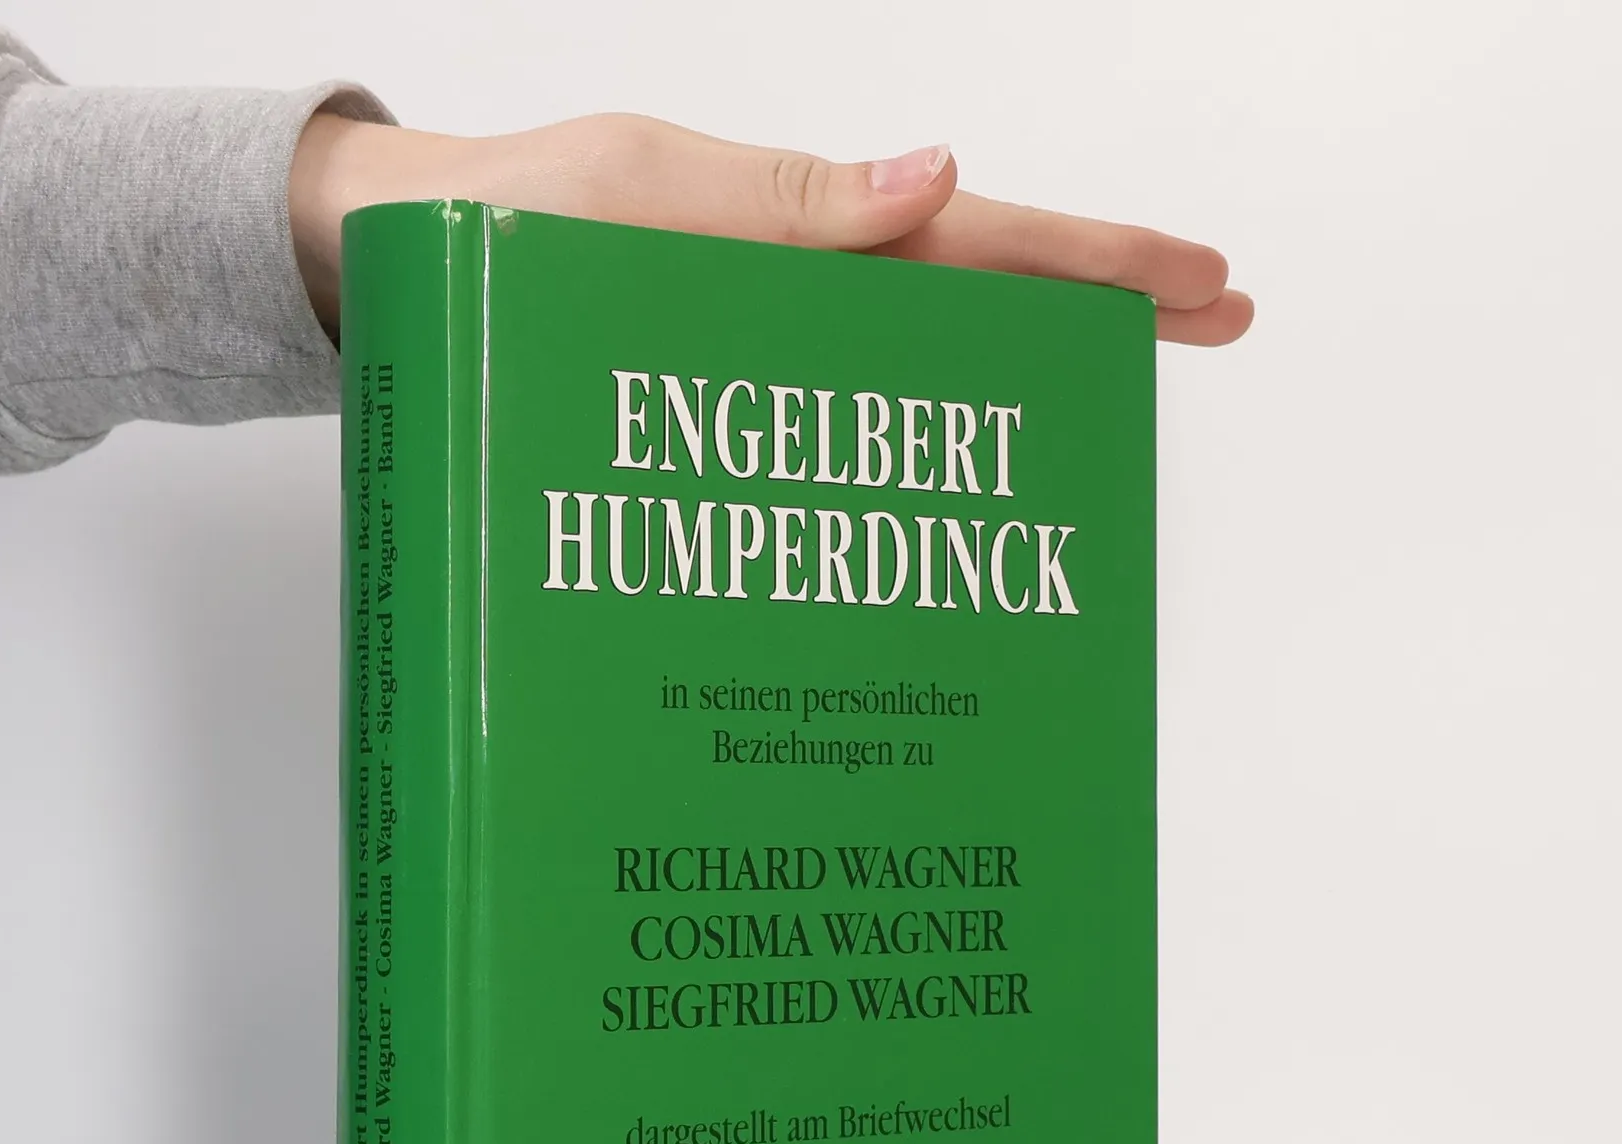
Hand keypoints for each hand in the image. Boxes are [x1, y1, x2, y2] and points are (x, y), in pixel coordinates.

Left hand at [289, 114, 1251, 345]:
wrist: (401, 271)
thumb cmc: (501, 225)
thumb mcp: (634, 194)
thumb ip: (775, 203)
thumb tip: (933, 176)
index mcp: (798, 229)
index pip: (980, 242)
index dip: (1096, 264)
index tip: (1204, 282)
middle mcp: (798, 288)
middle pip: (980, 296)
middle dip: (1100, 306)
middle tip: (1220, 321)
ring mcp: (767, 344)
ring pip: (920, 362)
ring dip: (1018, 377)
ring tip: (1109, 411)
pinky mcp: (722, 394)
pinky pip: (836, 415)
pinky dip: (905, 436)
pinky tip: (940, 488)